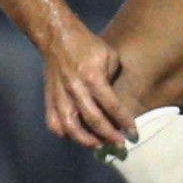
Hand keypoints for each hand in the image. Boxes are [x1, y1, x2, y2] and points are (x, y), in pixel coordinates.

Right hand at [41, 24, 134, 149]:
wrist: (57, 37)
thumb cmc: (87, 45)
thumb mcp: (109, 55)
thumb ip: (113, 78)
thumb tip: (115, 100)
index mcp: (92, 77)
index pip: (112, 106)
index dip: (124, 121)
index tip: (133, 133)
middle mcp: (75, 90)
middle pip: (93, 120)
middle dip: (109, 136)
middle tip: (120, 145)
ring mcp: (60, 96)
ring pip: (71, 127)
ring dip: (86, 140)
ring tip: (98, 146)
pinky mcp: (49, 99)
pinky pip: (53, 122)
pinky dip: (64, 133)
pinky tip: (74, 137)